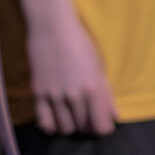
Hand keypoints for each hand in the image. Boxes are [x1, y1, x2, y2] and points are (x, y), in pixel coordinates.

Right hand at [26, 11, 116, 135]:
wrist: (51, 26)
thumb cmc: (80, 42)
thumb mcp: (98, 66)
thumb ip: (106, 94)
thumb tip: (115, 116)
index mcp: (92, 88)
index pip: (101, 126)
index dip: (103, 127)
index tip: (102, 121)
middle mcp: (74, 95)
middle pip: (83, 127)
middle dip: (88, 125)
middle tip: (87, 115)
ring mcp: (55, 95)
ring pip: (66, 128)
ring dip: (71, 125)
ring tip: (72, 115)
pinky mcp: (39, 92)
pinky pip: (45, 121)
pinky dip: (52, 125)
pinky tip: (56, 117)